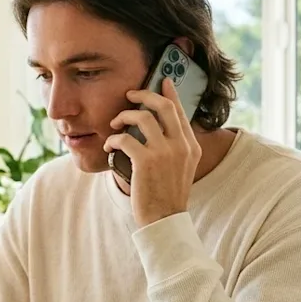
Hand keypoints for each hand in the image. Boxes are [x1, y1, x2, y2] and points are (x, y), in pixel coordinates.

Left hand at [102, 77, 201, 227]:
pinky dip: (113, 139)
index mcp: (191, 146)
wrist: (165, 220)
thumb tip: (159, 128)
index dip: (169, 93)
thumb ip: (175, 147)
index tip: (162, 81)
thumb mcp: (180, 168)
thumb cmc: (166, 196)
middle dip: (143, 95)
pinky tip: (109, 146)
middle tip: (129, 95)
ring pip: (141, 117)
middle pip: (163, 106)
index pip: (180, 111)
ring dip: (123, 117)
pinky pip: (124, 138)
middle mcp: (181, 146)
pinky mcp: (146, 162)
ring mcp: (164, 153)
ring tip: (115, 125)